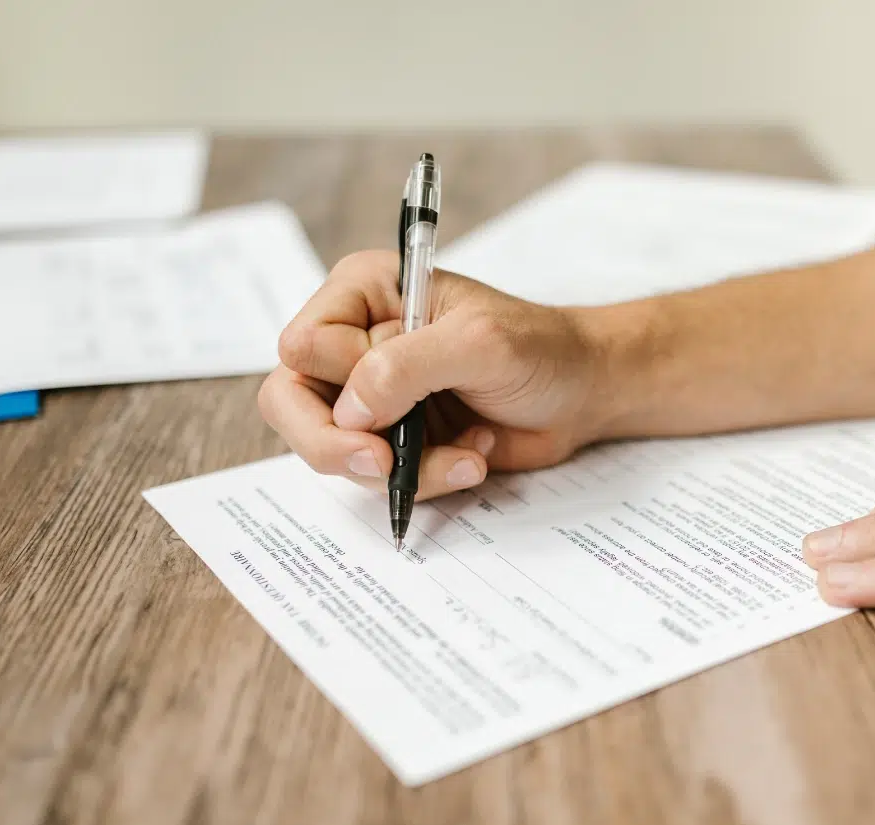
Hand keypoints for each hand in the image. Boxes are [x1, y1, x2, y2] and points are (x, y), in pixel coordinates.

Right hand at [259, 250, 611, 499]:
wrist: (583, 393)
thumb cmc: (540, 349)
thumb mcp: (478, 343)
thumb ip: (406, 367)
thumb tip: (348, 411)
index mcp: (363, 294)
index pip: (302, 347)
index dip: (340, 382)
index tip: (390, 403)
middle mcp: (355, 341)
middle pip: (291, 404)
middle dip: (338, 446)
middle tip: (383, 466)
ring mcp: (372, 395)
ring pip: (334, 450)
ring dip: (403, 468)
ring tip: (468, 453)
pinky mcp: (394, 438)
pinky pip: (377, 478)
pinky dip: (426, 479)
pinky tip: (473, 456)